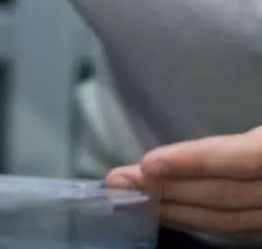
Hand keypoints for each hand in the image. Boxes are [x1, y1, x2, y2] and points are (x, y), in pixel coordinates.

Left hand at [106, 127, 261, 237]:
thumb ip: (242, 138)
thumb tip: (203, 135)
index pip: (244, 159)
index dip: (195, 162)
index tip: (149, 162)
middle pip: (226, 193)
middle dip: (167, 188)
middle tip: (117, 179)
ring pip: (229, 215)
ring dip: (175, 207)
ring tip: (130, 194)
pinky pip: (239, 225)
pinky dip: (200, 219)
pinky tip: (167, 210)